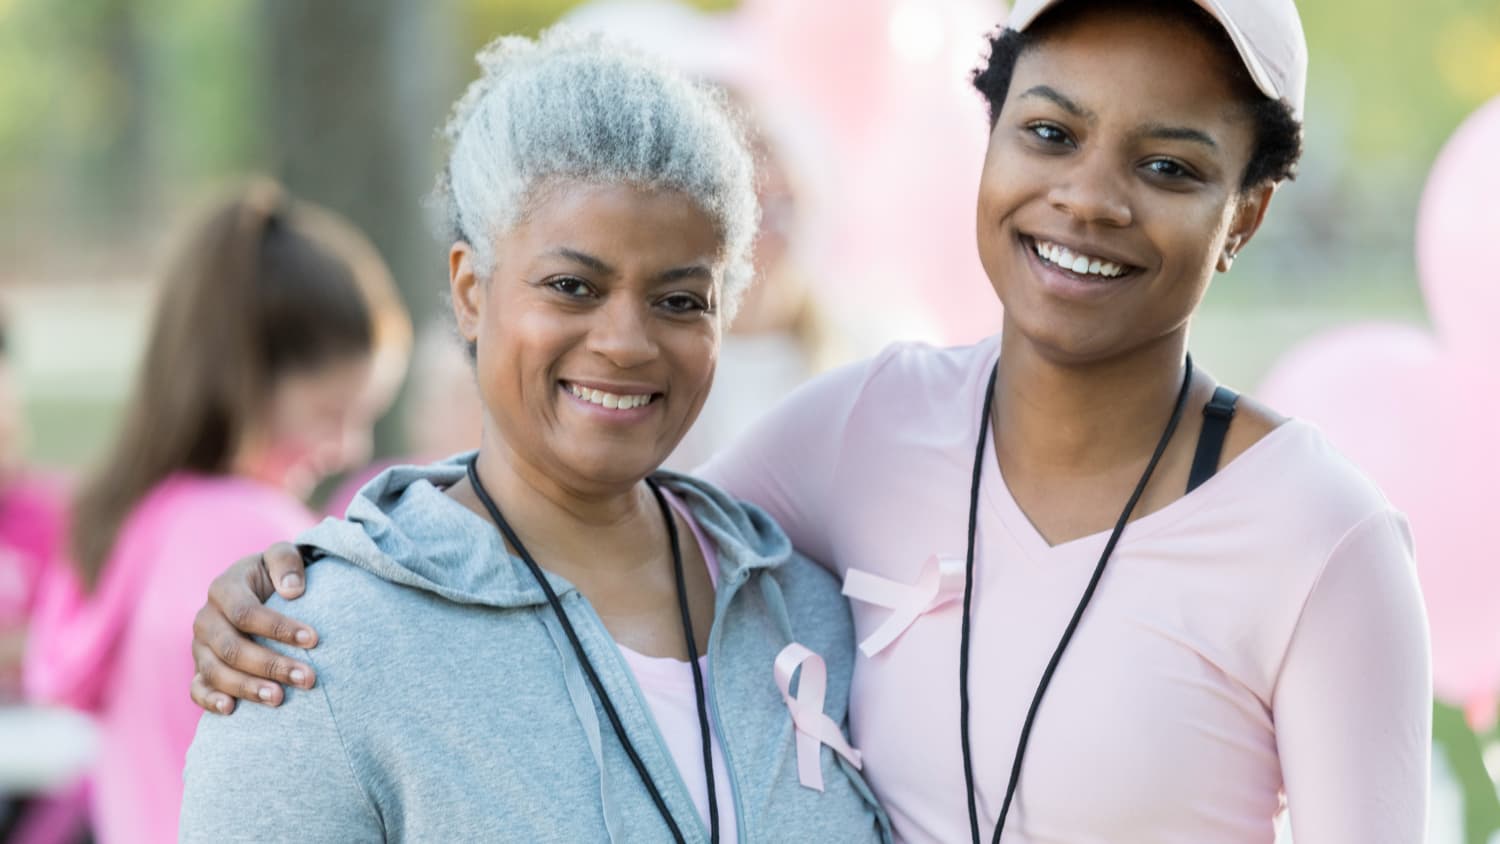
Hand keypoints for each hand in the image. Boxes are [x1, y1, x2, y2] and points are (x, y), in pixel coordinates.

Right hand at [190, 543, 317, 713]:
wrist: (257, 590)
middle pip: (233, 648)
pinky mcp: (201, 668)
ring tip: (279, 698)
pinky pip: (197, 688)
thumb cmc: (274, 574)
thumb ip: (286, 563)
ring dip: (248, 688)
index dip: (279, 628)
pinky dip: (210, 701)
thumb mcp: (281, 556)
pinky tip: (231, 710)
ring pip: (216, 672)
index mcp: (223, 589)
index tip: (314, 640)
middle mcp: (206, 619)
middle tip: (307, 678)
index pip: (247, 613)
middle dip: (271, 665)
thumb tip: (292, 591)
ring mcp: (201, 646)